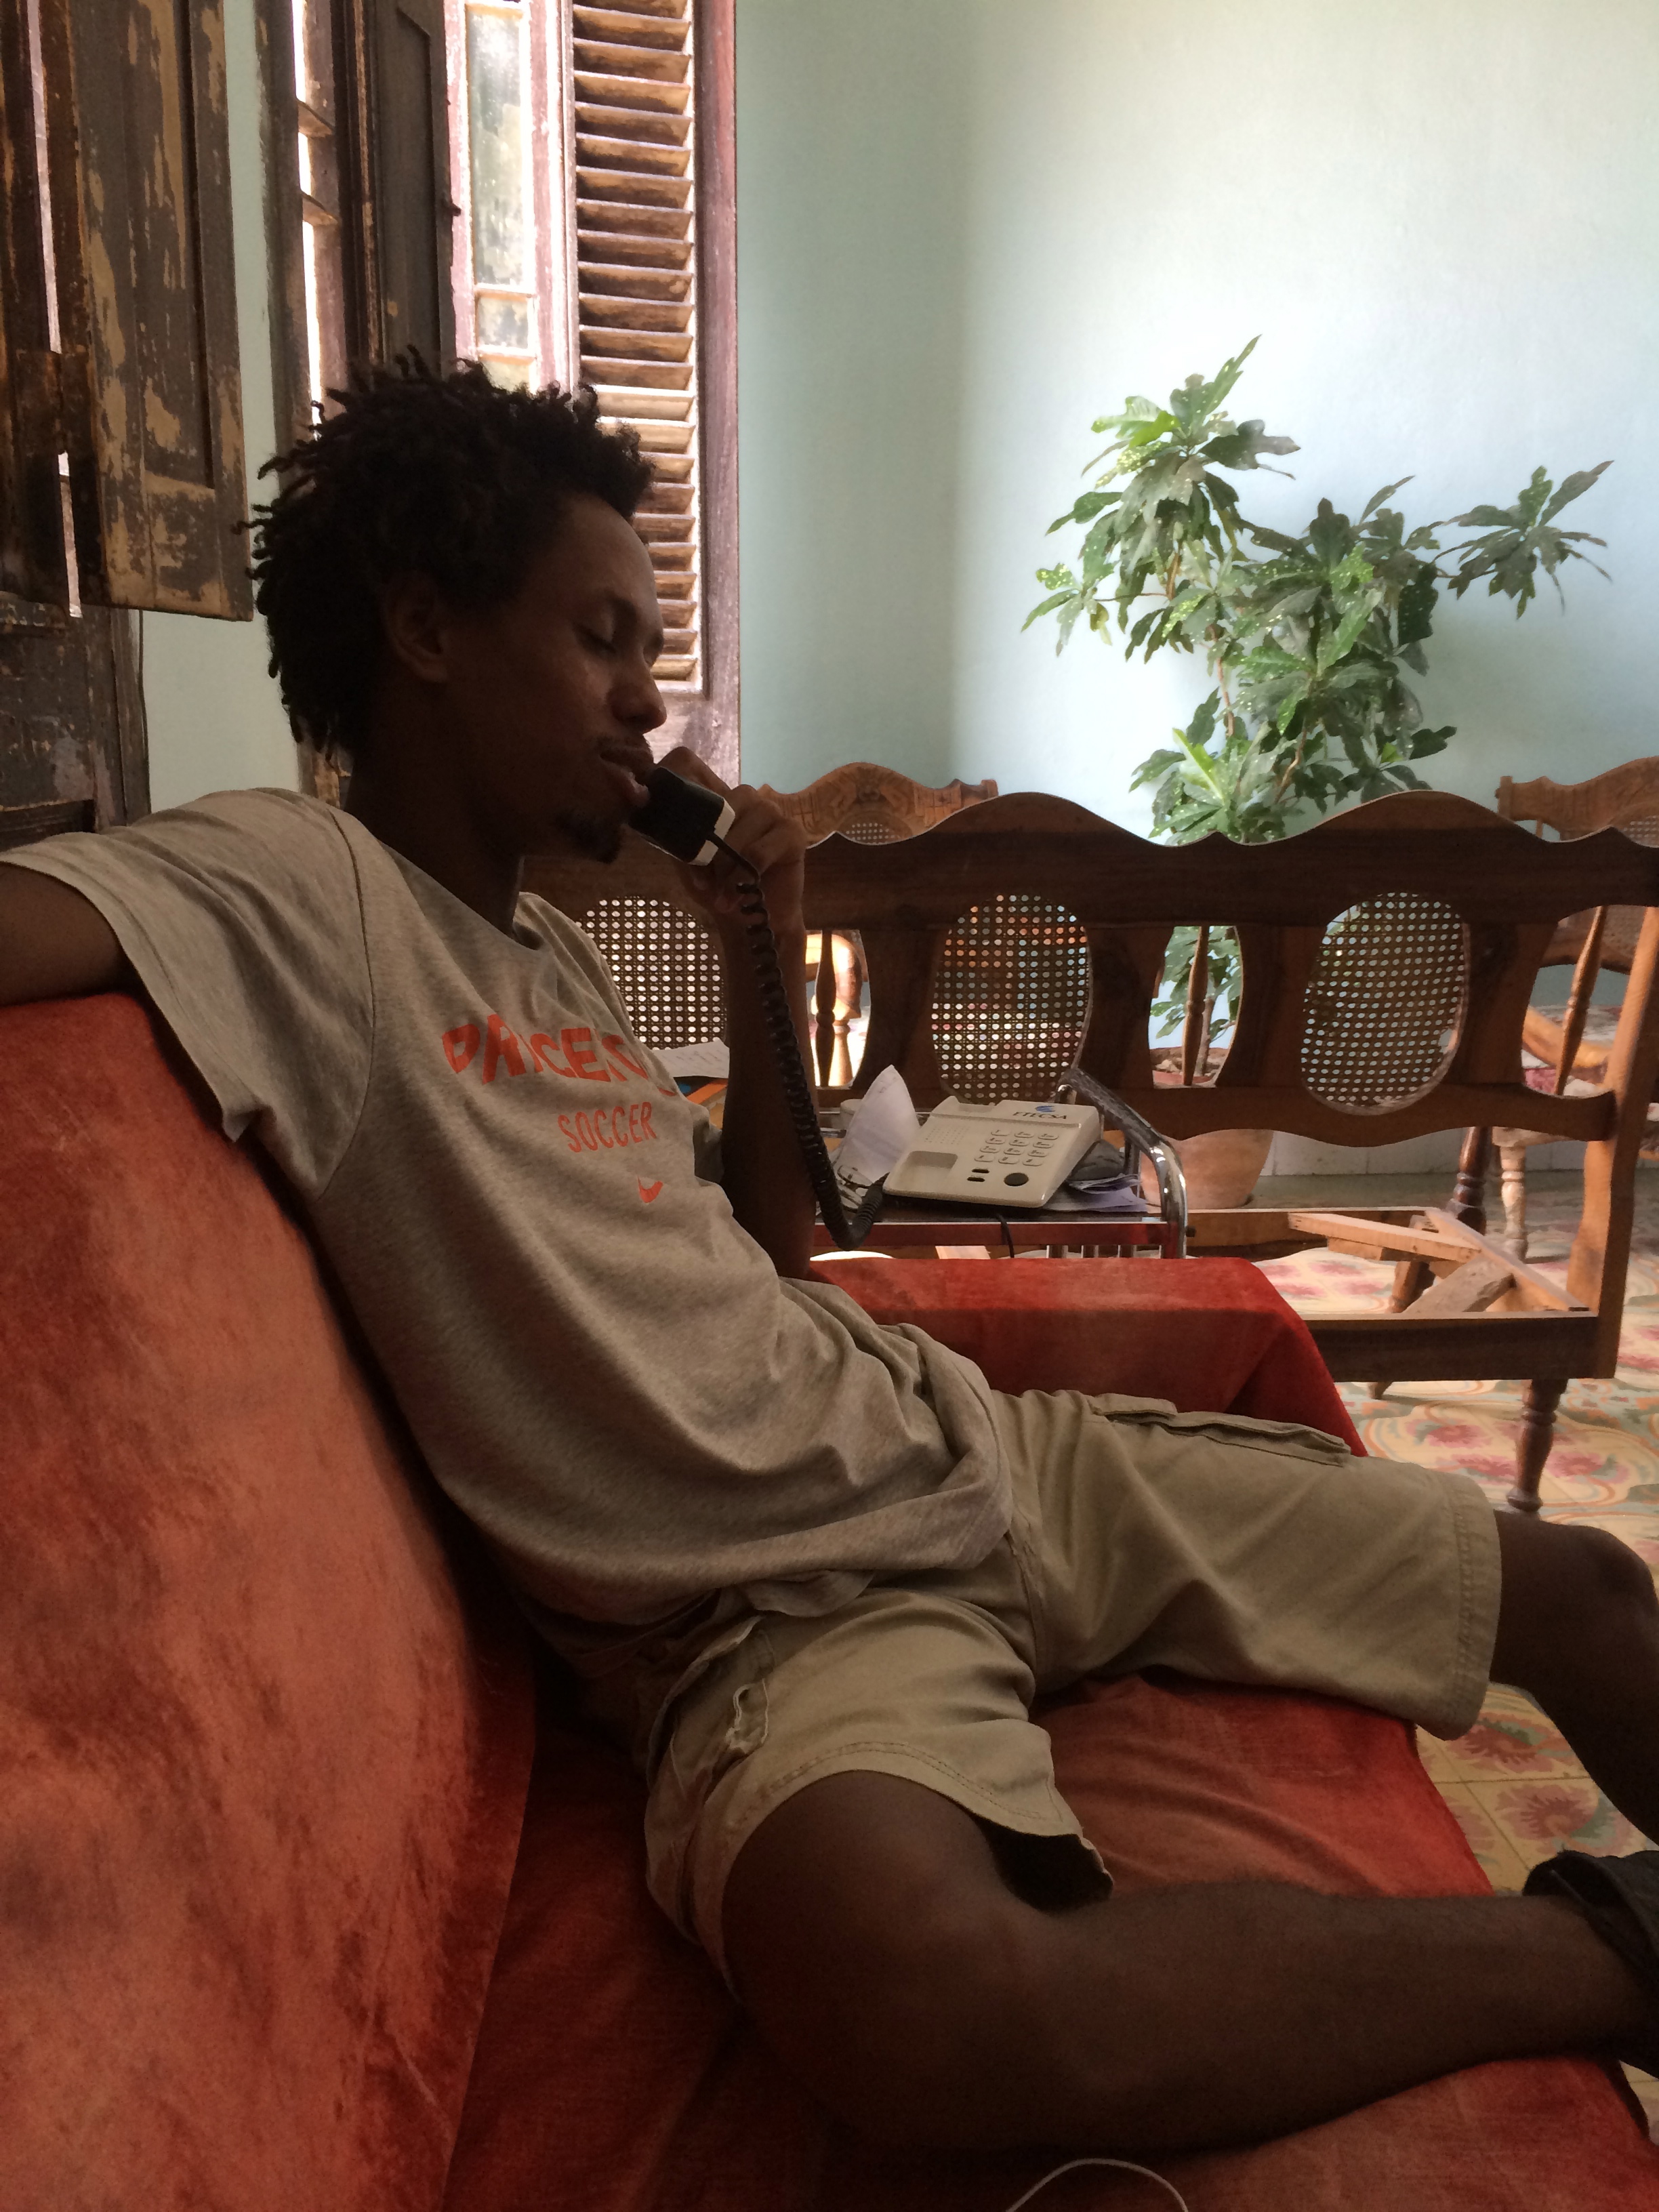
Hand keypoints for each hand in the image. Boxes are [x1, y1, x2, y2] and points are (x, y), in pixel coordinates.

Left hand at [658, 746, 805, 936]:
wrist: (751, 922)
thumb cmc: (718, 889)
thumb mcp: (687, 864)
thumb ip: (674, 839)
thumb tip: (653, 816)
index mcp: (715, 799)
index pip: (687, 763)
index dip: (671, 776)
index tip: (653, 805)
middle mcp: (744, 798)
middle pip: (718, 802)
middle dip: (707, 846)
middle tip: (704, 878)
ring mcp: (770, 811)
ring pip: (741, 827)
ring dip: (727, 865)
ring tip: (723, 893)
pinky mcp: (792, 832)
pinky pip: (761, 849)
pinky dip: (747, 874)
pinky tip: (743, 892)